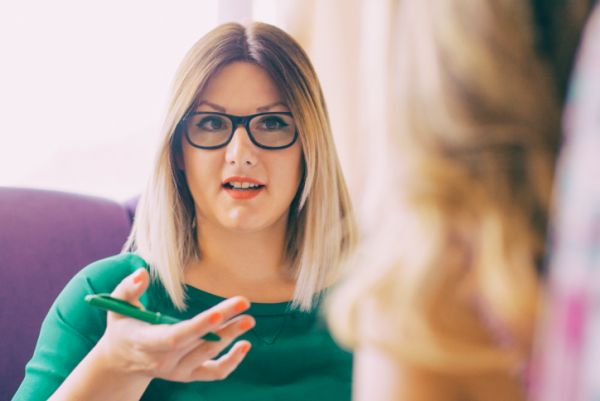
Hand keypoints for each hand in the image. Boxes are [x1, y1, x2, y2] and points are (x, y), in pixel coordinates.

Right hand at [94, 268, 254, 382]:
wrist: (121, 363)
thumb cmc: (123, 327)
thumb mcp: (118, 306)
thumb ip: (128, 289)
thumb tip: (142, 272)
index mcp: (146, 342)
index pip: (175, 337)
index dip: (198, 326)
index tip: (219, 312)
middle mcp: (163, 361)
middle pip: (199, 341)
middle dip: (224, 323)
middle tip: (245, 303)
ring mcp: (177, 371)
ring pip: (209, 354)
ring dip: (231, 336)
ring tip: (249, 319)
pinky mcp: (188, 376)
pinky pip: (214, 373)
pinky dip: (232, 362)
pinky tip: (245, 344)